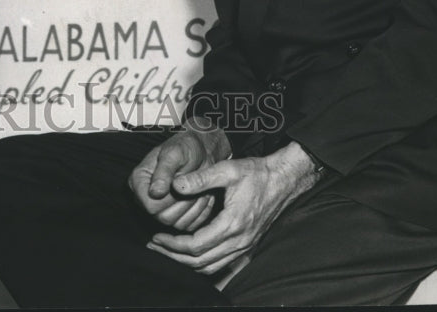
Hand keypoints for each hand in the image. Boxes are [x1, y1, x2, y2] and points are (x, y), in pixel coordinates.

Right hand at [129, 128, 228, 231]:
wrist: (200, 152)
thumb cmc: (185, 148)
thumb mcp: (174, 153)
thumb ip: (164, 171)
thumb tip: (155, 192)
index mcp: (138, 180)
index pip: (150, 205)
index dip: (168, 198)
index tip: (179, 181)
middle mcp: (145, 199)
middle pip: (164, 217)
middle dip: (183, 201)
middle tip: (191, 183)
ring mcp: (160, 211)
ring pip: (177, 223)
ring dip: (193, 206)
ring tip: (197, 187)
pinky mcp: (175, 218)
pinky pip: (189, 226)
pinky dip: (200, 212)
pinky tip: (200, 195)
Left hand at [146, 141, 318, 274]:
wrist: (282, 181)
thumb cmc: (255, 173)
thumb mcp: (227, 169)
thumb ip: (200, 178)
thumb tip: (175, 185)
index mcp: (232, 224)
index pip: (196, 245)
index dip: (173, 244)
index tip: (156, 237)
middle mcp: (239, 241)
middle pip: (201, 262)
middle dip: (174, 257)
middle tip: (154, 246)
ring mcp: (245, 247)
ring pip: (211, 267)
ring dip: (187, 263)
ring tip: (167, 252)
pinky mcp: (247, 246)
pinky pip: (221, 264)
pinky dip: (202, 263)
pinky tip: (189, 254)